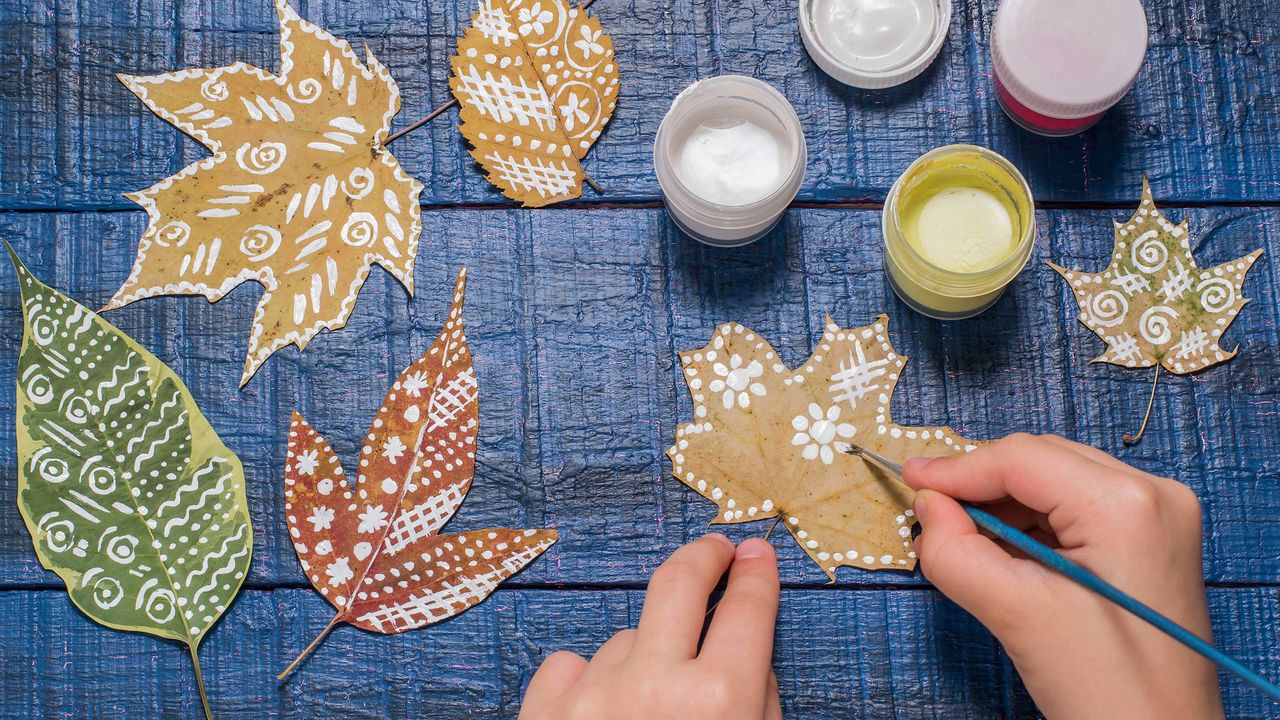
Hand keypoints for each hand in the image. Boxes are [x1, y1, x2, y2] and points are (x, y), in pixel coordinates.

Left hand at [519, 534, 782, 719]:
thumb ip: (754, 701)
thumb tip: (746, 650)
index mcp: (719, 702)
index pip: (747, 611)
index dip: (757, 576)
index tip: (755, 554)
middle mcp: (653, 687)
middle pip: (679, 583)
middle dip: (703, 555)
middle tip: (716, 549)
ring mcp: (592, 694)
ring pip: (626, 640)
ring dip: (642, 660)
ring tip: (644, 714)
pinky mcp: (543, 708)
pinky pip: (572, 666)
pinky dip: (586, 685)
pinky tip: (596, 716)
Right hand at [904, 433, 1222, 719]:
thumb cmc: (1110, 691)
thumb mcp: (1017, 616)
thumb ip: (958, 552)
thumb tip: (929, 507)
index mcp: (1125, 505)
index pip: (1021, 459)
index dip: (957, 469)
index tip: (910, 481)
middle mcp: (1152, 494)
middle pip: (1040, 462)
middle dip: (980, 486)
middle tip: (931, 514)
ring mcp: (1157, 515)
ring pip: (1054, 481)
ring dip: (1003, 506)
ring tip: (964, 543)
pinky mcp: (1150, 539)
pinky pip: (1074, 508)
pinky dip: (1030, 525)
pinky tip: (1004, 555)